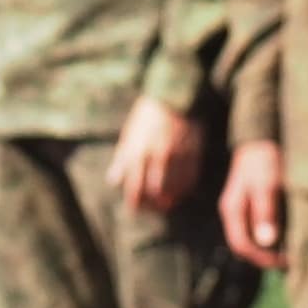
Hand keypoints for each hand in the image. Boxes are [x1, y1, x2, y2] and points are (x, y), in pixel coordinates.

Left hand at [112, 94, 203, 213]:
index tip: (135, 209)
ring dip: (170, 200)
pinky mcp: (194, 153)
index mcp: (137, 153)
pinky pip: (190, 179)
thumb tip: (114, 181)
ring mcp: (177, 156)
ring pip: (174, 188)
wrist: (174, 98)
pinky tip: (181, 192)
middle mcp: (156, 158)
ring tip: (166, 203)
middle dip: (153, 205)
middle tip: (152, 208)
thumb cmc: (147, 117)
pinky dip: (185, 189)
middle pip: (154, 192)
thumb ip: (122, 160)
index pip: (134, 188)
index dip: (135, 203)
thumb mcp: (128, 136)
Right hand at [226, 136, 291, 268]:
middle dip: (267, 257)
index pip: (242, 246)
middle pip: (245, 245)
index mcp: (232, 210)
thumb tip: (267, 242)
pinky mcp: (252, 203)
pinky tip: (289, 234)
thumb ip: (265, 213)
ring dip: (270, 248)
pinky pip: (258, 227)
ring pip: (252, 237)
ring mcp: (241, 208)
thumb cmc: (265, 160)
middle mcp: (234, 212)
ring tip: (293, 252)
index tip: (287, 262)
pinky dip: (272, 236)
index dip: (263, 258)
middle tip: (293, 262)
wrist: (262, 138)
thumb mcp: (267, 186)